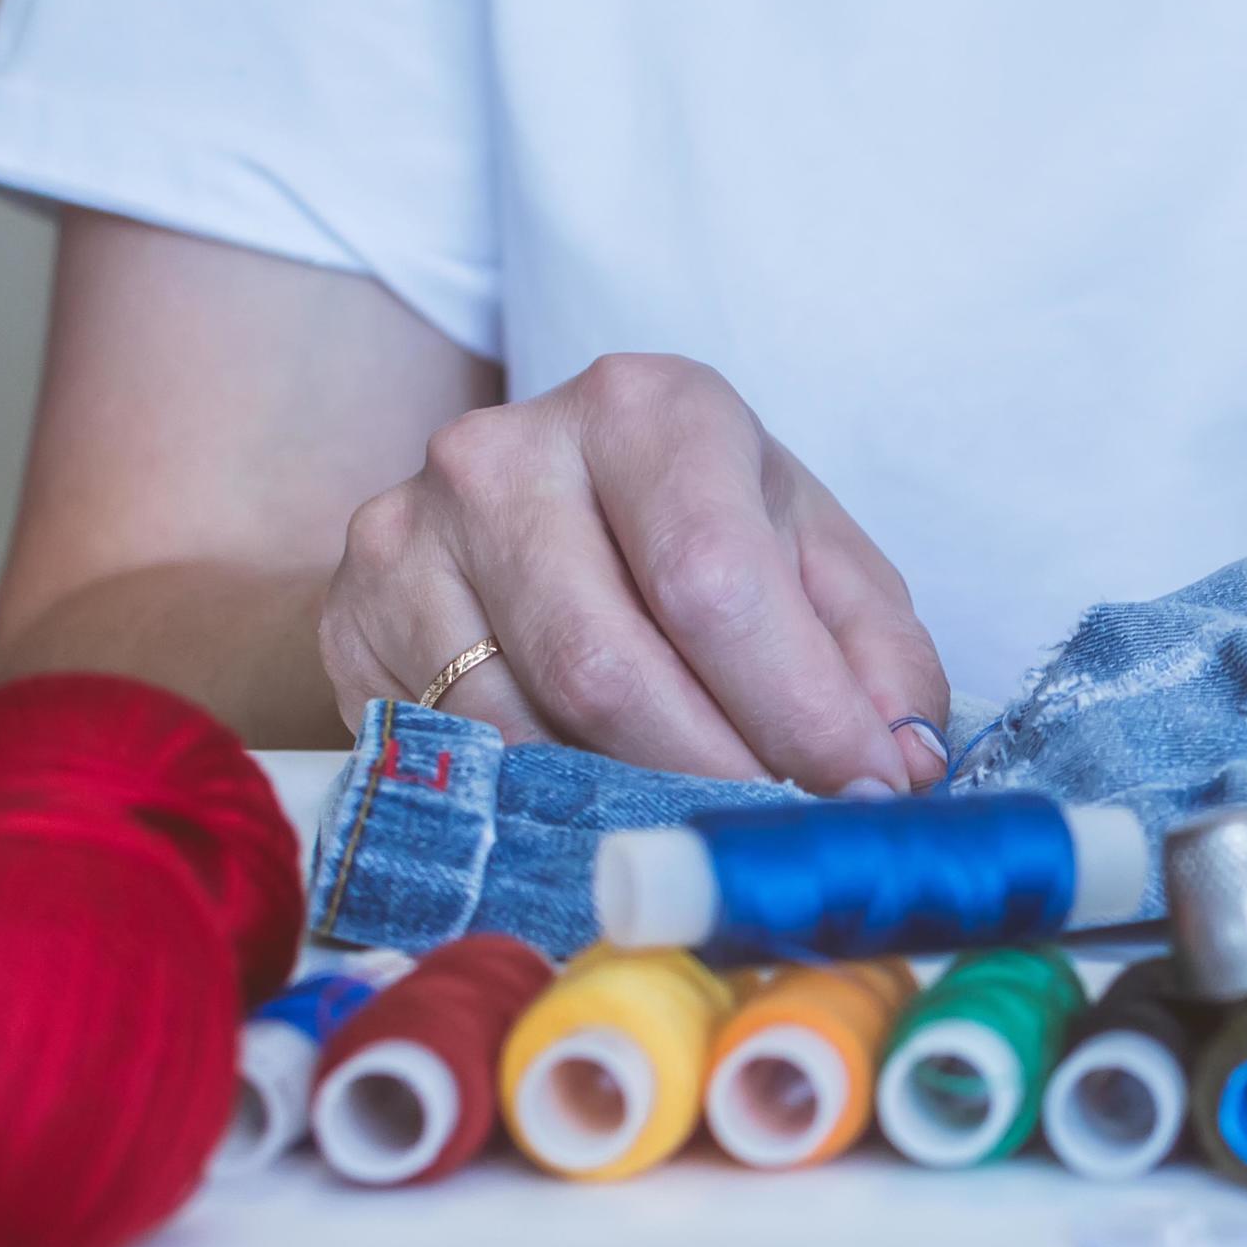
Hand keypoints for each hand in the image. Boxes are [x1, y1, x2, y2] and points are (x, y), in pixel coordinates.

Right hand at [320, 353, 947, 791]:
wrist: (540, 506)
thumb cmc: (704, 534)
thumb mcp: (815, 563)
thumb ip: (875, 657)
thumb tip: (896, 766)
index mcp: (648, 410)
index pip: (713, 581)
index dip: (797, 710)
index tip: (860, 792)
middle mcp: (507, 452)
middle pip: (609, 668)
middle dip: (716, 780)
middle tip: (777, 835)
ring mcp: (409, 533)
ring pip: (523, 730)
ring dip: (631, 806)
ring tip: (700, 822)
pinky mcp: (351, 615)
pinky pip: (455, 758)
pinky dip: (543, 805)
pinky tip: (604, 805)